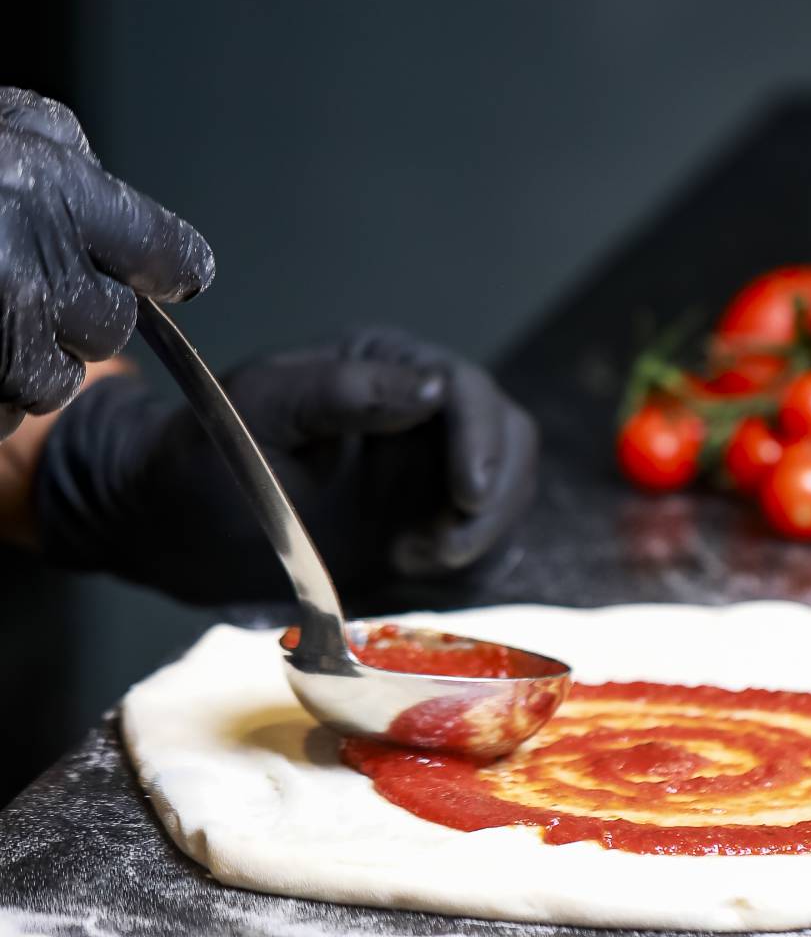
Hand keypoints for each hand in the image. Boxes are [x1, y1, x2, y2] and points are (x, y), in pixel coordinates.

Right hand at [0, 88, 212, 438]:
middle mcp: (30, 269)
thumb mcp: (3, 121)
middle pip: (112, 326)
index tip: (172, 275)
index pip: (167, 252)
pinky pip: (2, 416)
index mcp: (53, 192)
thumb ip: (66, 158)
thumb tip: (122, 215)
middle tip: (25, 281)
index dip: (168, 265)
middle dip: (80, 311)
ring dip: (28, 358)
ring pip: (56, 381)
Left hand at [32, 328, 537, 604]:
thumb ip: (342, 391)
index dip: (482, 442)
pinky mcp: (427, 523)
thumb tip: (434, 390)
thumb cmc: (205, 458)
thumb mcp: (261, 411)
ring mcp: (428, 470)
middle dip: (492, 499)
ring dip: (481, 535)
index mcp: (385, 365)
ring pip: (507, 492)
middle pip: (508, 441)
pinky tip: (414, 572)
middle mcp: (420, 411)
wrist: (175, 528)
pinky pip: (484, 542)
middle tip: (438, 550)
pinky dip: (471, 564)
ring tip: (410, 561)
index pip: (468, 392)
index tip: (467, 496)